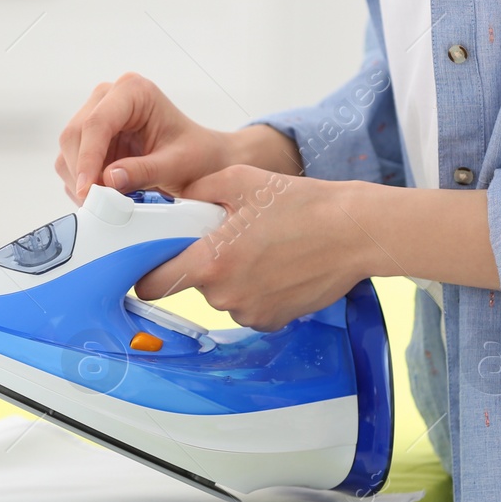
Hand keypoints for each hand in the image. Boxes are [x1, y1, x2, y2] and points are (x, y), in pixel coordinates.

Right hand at [55, 73, 300, 203]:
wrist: (204, 160)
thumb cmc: (197, 156)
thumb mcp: (177, 165)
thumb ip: (144, 171)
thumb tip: (108, 180)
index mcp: (134, 91)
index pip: (97, 123)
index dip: (88, 158)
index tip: (88, 191)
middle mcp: (109, 97)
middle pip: (75, 135)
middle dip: (82, 172)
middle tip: (96, 205)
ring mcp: (96, 115)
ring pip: (68, 150)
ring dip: (80, 180)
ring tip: (104, 203)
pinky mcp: (90, 138)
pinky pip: (71, 162)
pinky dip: (82, 183)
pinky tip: (103, 196)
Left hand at [136, 165, 371, 331]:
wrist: (354, 232)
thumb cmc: (301, 204)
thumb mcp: (239, 179)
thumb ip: (195, 191)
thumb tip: (171, 202)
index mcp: (211, 261)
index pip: (152, 285)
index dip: (145, 273)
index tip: (150, 261)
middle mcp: (226, 295)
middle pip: (189, 285)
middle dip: (198, 264)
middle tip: (224, 238)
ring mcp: (250, 313)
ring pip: (220, 296)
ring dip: (228, 277)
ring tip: (258, 249)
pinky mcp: (272, 321)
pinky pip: (246, 307)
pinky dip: (253, 290)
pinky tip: (274, 267)